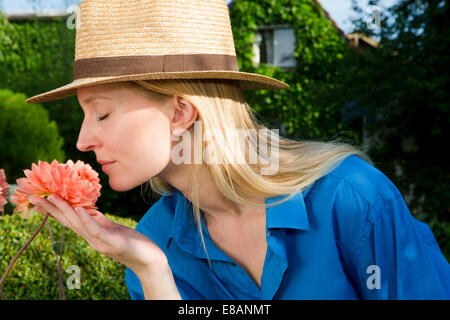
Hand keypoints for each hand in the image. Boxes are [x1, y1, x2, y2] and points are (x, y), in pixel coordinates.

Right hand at [28, 194, 167, 277]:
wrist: (149, 261)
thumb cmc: (132, 244)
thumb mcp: (112, 230)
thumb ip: (99, 221)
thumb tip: (85, 209)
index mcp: (92, 234)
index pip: (69, 220)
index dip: (53, 209)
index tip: (38, 198)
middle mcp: (92, 239)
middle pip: (68, 221)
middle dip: (51, 209)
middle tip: (33, 197)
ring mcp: (101, 242)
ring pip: (78, 224)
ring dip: (65, 210)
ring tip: (52, 197)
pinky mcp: (112, 242)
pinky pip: (96, 230)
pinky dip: (87, 219)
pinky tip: (79, 209)